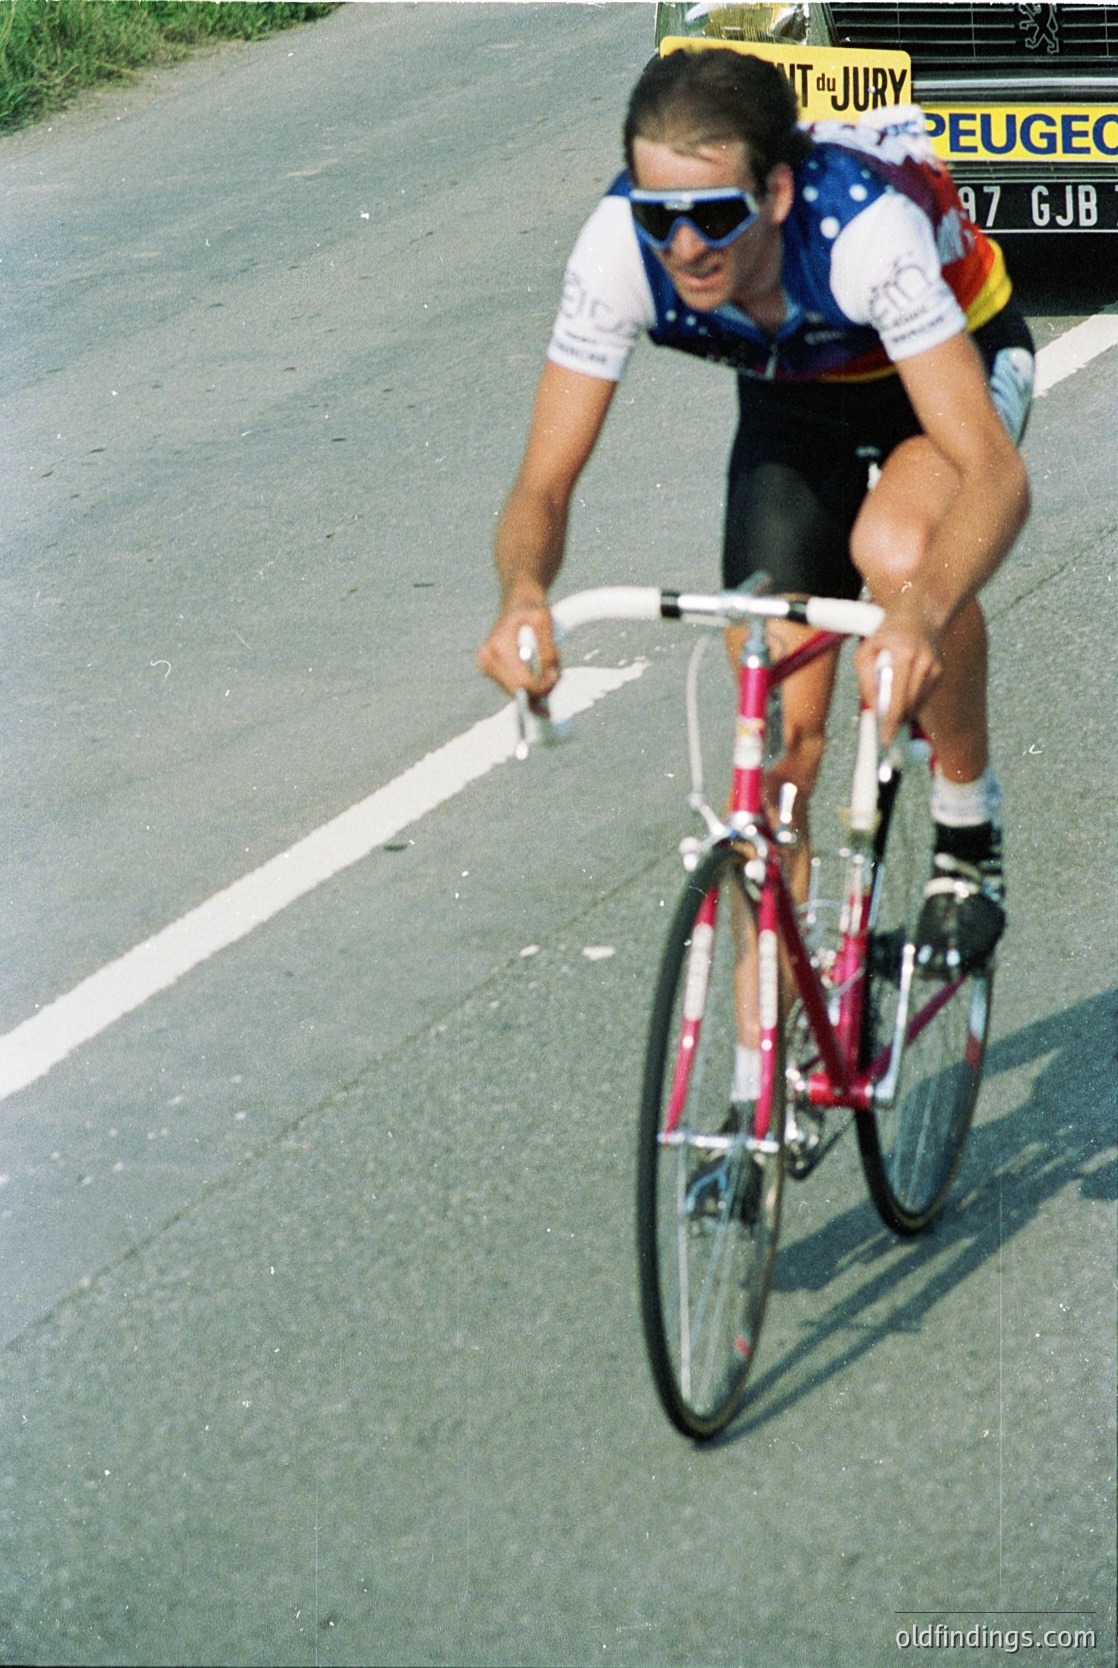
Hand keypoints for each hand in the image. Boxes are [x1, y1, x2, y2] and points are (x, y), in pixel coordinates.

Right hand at [477, 597, 559, 702]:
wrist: (517, 600)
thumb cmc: (531, 607)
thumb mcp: (545, 621)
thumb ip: (548, 650)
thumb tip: (550, 675)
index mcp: (498, 646)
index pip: (522, 682)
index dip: (543, 686)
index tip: (556, 676)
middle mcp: (487, 657)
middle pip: (518, 690)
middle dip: (539, 687)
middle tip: (554, 674)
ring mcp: (485, 664)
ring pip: (515, 691)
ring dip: (533, 685)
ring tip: (546, 668)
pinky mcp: (489, 669)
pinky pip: (512, 686)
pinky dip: (526, 683)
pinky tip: (536, 672)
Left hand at [854, 590, 943, 743]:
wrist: (920, 612)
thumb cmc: (887, 631)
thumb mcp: (866, 650)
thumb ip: (866, 680)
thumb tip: (873, 709)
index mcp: (905, 657)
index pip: (898, 700)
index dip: (892, 723)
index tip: (886, 740)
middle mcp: (924, 664)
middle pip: (909, 707)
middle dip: (895, 721)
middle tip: (885, 730)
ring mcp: (935, 668)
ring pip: (917, 705)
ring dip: (902, 712)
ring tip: (890, 704)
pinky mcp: (940, 672)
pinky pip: (923, 697)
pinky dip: (911, 701)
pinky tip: (902, 691)